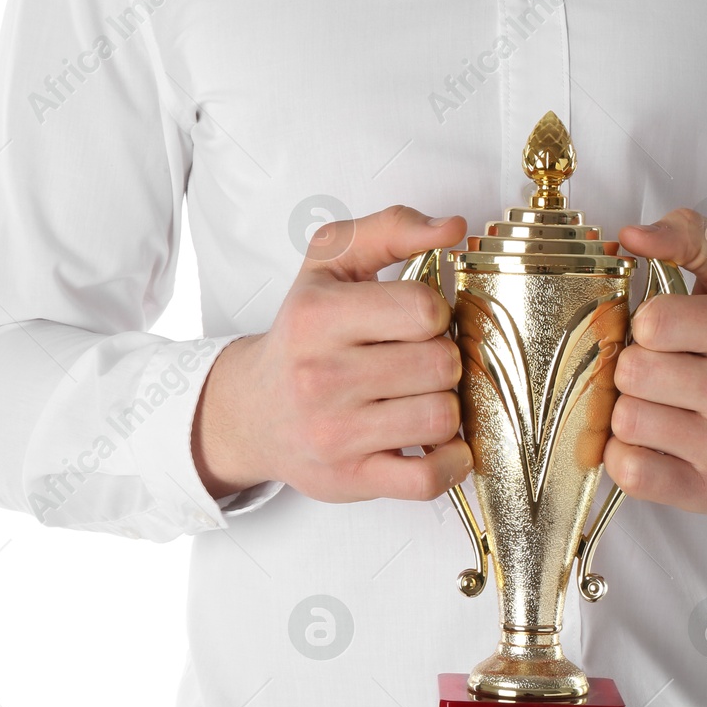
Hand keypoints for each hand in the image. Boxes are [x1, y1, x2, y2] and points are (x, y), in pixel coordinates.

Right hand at [192, 205, 472, 502]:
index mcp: (318, 316)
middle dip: (443, 360)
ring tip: (423, 397)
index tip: (418, 321)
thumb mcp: (330, 263)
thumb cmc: (302, 335)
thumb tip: (454, 227)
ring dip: (447, 407)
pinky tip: (440, 443)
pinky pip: (428, 479)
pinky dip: (451, 463)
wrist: (252, 412)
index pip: (424, 310)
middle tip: (420, 362)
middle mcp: (321, 376)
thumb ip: (391, 229)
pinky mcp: (351, 478)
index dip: (436, 314)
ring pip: (442, 418)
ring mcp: (335, 433)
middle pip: (441, 365)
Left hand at [605, 207, 706, 514]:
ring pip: (625, 421)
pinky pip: (628, 471)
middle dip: (632, 367)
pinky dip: (626, 455)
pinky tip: (653, 441)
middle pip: (632, 372)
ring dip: (628, 410)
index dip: (645, 323)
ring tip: (658, 405)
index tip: (664, 332)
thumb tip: (631, 238)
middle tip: (658, 371)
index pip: (654, 321)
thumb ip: (687, 235)